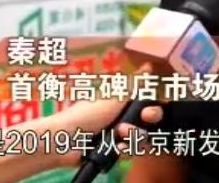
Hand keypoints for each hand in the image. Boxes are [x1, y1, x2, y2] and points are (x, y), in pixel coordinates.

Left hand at [41, 65, 163, 167]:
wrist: (65, 140)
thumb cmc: (88, 114)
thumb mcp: (114, 97)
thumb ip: (134, 84)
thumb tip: (148, 65)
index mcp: (122, 104)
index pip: (147, 109)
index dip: (152, 113)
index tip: (148, 115)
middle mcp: (122, 119)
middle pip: (146, 127)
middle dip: (139, 129)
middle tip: (125, 129)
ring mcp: (117, 137)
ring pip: (139, 142)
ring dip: (130, 141)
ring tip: (117, 139)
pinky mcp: (112, 153)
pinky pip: (128, 154)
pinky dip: (123, 151)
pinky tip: (116, 149)